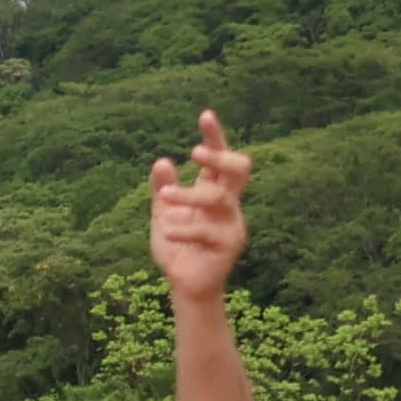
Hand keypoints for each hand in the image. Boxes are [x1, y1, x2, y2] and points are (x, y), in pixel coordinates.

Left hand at [145, 109, 250, 303]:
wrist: (184, 286)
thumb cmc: (177, 247)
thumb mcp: (163, 214)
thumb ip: (162, 189)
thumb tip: (161, 161)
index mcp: (214, 191)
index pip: (219, 158)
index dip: (215, 136)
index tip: (205, 114)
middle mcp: (228, 204)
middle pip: (238, 169)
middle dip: (221, 155)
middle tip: (195, 152)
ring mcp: (231, 224)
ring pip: (217, 198)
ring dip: (188, 195)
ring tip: (164, 199)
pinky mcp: (229, 245)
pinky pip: (205, 230)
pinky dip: (182, 228)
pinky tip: (166, 230)